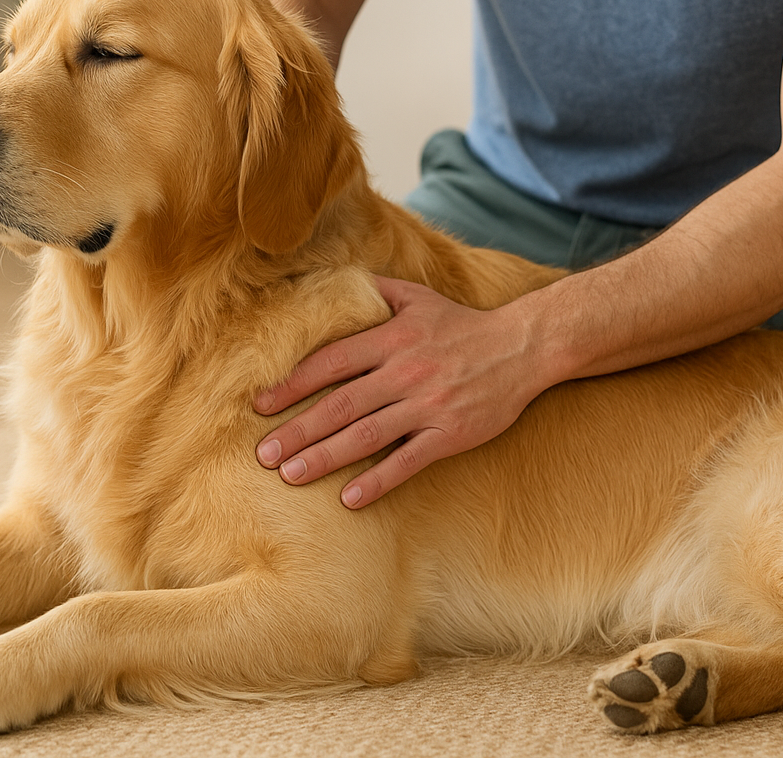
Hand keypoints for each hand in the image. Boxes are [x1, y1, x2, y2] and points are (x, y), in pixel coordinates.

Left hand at [253, 276, 548, 508]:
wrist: (523, 346)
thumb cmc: (462, 323)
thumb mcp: (417, 296)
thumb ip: (374, 290)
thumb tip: (332, 284)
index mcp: (393, 337)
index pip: (331, 361)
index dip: (292, 383)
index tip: (260, 404)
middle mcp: (405, 372)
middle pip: (340, 404)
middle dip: (297, 430)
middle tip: (262, 453)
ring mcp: (428, 405)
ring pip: (366, 435)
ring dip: (324, 457)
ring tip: (290, 475)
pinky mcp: (450, 433)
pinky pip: (408, 461)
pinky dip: (378, 480)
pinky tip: (348, 498)